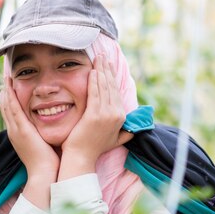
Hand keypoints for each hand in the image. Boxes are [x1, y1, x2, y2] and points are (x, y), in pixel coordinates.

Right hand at [0, 78, 59, 208]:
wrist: (44, 175)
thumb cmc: (48, 162)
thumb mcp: (43, 143)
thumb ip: (44, 133)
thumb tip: (53, 124)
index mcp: (19, 134)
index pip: (12, 113)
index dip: (10, 99)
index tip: (11, 87)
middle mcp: (14, 131)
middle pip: (6, 107)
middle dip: (5, 92)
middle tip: (5, 77)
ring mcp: (15, 130)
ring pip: (7, 106)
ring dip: (5, 91)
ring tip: (5, 77)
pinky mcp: (21, 130)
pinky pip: (12, 110)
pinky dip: (9, 97)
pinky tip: (8, 87)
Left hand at [59, 55, 125, 178]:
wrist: (82, 158)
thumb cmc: (94, 149)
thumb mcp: (114, 141)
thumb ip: (124, 133)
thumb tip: (132, 130)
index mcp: (121, 118)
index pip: (116, 92)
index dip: (112, 77)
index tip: (108, 65)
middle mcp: (116, 114)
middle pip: (111, 86)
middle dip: (107, 68)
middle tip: (103, 55)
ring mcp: (106, 114)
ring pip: (104, 87)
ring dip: (101, 70)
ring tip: (98, 57)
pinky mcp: (95, 115)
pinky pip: (95, 93)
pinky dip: (94, 80)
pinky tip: (92, 70)